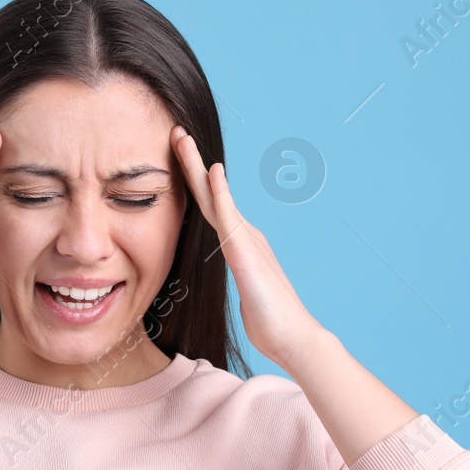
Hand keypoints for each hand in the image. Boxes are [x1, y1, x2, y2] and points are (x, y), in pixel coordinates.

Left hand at [170, 125, 322, 368]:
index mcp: (239, 243)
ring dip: (197, 167)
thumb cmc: (270, 322)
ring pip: (215, 197)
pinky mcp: (247, 253)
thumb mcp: (246, 295)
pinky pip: (229, 217)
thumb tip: (240, 280)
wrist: (292, 338)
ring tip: (183, 139)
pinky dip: (220, 193)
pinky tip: (212, 172)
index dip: (192, 181)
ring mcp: (246, 240)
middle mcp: (243, 235)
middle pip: (209, 193)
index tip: (177, 156)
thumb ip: (241, 279)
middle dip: (190, 162)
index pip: (209, 207)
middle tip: (176, 131)